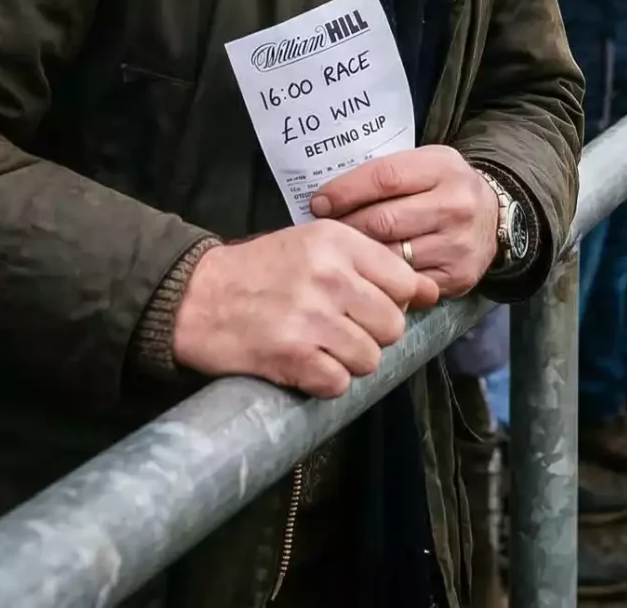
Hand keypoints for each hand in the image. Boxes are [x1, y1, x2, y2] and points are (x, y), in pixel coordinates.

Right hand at [171, 220, 438, 398]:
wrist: (195, 297)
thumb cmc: (258, 271)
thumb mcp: (313, 245)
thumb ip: (370, 264)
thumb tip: (431, 291)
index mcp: (336, 242)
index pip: (405, 281)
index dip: (396, 301)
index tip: (372, 307)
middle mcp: (329, 277)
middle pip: (392, 325)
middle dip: (372, 335)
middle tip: (339, 330)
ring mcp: (311, 318)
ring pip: (369, 358)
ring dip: (348, 361)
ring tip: (319, 347)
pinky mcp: (292, 356)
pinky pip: (338, 383)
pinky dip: (324, 382)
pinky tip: (303, 365)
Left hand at [311, 145, 502, 300]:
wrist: (496, 217)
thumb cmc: (444, 186)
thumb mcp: (424, 164)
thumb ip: (385, 174)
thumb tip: (328, 197)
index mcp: (442, 168)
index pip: (384, 178)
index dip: (345, 191)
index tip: (319, 203)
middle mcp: (454, 205)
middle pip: (383, 221)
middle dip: (346, 227)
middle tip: (324, 232)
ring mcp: (457, 244)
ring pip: (391, 255)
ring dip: (360, 255)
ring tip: (342, 252)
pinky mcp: (457, 276)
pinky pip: (407, 281)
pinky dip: (383, 277)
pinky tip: (370, 271)